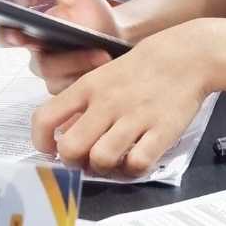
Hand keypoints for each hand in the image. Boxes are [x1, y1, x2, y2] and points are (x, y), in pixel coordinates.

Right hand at [0, 0, 117, 92]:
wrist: (116, 34)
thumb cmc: (92, 14)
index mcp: (31, 30)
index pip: (4, 36)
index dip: (5, 36)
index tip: (16, 33)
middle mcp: (39, 54)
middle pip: (37, 64)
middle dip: (50, 60)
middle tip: (62, 54)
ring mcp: (55, 74)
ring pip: (57, 78)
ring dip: (77, 65)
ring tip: (99, 54)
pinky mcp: (69, 87)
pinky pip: (71, 89)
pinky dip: (86, 75)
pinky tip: (100, 64)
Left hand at [30, 21, 211, 176]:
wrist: (183, 57)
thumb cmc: (139, 69)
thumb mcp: (102, 77)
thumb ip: (82, 104)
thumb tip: (63, 136)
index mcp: (87, 86)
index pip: (46, 117)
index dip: (41, 142)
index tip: (51, 150)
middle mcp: (106, 103)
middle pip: (70, 148)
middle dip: (73, 162)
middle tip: (85, 159)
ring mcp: (133, 118)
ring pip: (101, 160)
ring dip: (104, 169)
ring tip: (112, 161)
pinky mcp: (160, 132)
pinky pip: (137, 165)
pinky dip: (133, 170)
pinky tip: (136, 159)